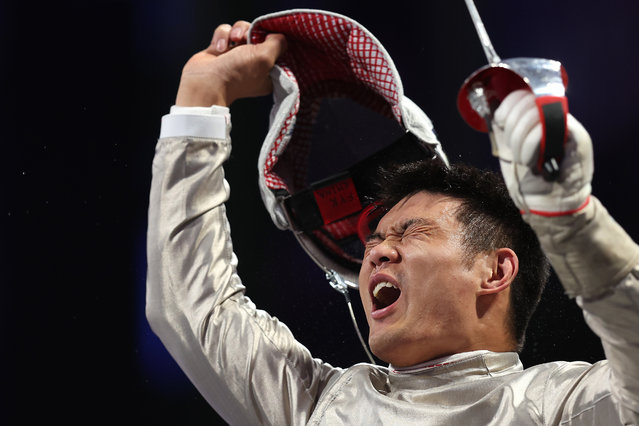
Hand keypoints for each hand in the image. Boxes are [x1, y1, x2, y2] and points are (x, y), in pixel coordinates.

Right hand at [175, 21, 286, 106]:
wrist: (207, 82)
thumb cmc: (237, 74)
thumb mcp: (266, 58)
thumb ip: (278, 44)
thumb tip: (279, 36)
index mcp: (267, 73)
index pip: (277, 50)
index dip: (273, 40)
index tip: (268, 38)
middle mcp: (252, 64)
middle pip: (258, 35)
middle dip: (251, 32)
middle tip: (245, 39)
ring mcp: (235, 56)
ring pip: (240, 30)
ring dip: (236, 31)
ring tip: (232, 41)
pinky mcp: (220, 50)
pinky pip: (224, 32)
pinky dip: (222, 37)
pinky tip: (219, 49)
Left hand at [492, 90, 592, 215]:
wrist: (549, 204)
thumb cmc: (529, 179)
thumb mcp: (509, 149)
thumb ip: (504, 129)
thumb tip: (492, 110)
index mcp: (539, 118)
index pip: (523, 94)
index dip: (508, 106)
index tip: (501, 124)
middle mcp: (556, 117)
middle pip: (528, 101)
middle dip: (513, 127)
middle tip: (514, 151)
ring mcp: (569, 126)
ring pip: (536, 113)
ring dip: (521, 140)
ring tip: (524, 159)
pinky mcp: (578, 138)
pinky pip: (551, 126)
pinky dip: (533, 144)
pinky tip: (532, 161)